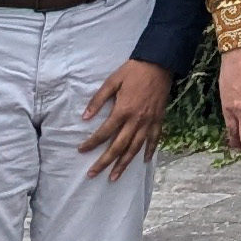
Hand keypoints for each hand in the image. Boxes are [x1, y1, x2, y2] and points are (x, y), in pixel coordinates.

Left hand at [76, 59, 174, 179]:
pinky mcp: (159, 120)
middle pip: (119, 146)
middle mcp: (136, 120)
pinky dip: (150, 151)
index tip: (81, 150)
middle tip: (93, 174)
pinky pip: (154, 139)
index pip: (104, 132)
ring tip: (115, 176)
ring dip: (125, 163)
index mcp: (123, 110)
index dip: (91, 143)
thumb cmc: (132, 71)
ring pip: (136, 148)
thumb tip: (85, 117)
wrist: (158, 64)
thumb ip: (98, 100)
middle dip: (105, 162)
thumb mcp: (111, 81)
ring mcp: (149, 122)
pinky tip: (144, 161)